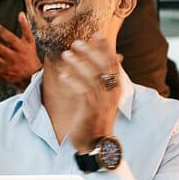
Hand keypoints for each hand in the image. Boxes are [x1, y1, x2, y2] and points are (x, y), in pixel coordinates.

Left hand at [0, 12, 41, 86]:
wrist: (30, 76)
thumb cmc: (29, 56)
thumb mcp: (30, 40)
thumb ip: (25, 26)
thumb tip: (21, 14)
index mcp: (20, 48)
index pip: (9, 38)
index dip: (0, 31)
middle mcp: (12, 57)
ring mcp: (5, 66)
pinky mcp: (0, 73)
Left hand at [59, 35, 120, 153]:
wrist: (96, 145)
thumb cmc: (97, 120)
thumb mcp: (104, 100)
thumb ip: (103, 82)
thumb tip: (105, 66)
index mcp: (116, 89)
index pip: (113, 63)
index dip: (105, 48)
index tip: (97, 34)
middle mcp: (111, 94)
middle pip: (103, 66)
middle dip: (90, 51)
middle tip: (76, 42)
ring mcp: (102, 102)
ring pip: (91, 76)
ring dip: (78, 63)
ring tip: (66, 54)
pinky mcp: (90, 110)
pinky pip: (82, 90)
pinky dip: (72, 80)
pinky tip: (63, 74)